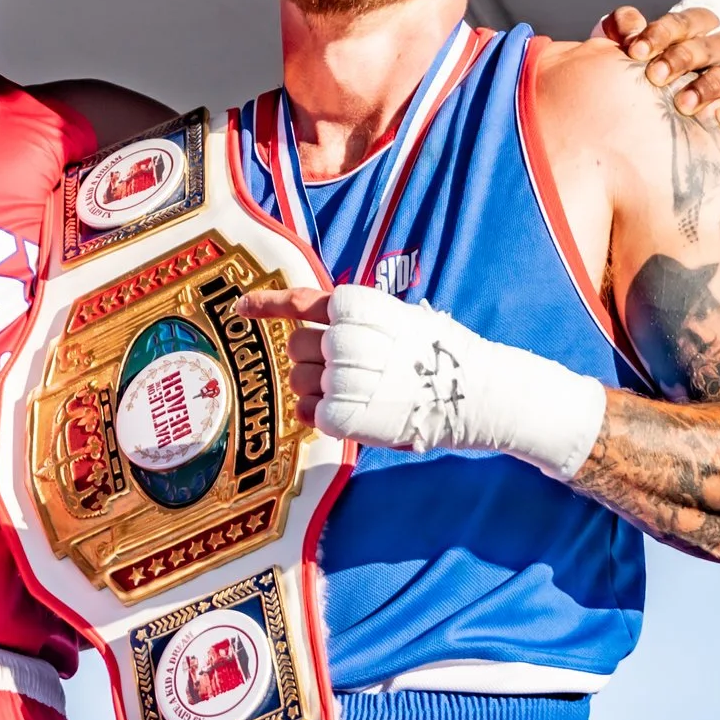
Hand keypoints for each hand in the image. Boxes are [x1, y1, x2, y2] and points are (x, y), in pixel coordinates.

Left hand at [234, 284, 606, 477]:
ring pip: (298, 380)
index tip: (241, 308)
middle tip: (352, 369)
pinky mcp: (341, 416)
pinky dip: (322, 416)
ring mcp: (341, 378)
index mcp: (358, 306)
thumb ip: (353, 318)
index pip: (299, 304)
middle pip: (297, 347)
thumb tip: (304, 319)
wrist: (478, 393)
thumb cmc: (440, 356)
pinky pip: (308, 413)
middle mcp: (344, 338)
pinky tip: (353, 414)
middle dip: (315, 358)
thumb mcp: (399, 318)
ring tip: (360, 393)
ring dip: (318, 387)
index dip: (266, 306)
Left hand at [598, 2, 719, 129]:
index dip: (662, 32)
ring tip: (684, 105)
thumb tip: (625, 27)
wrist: (656, 129)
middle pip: (712, 44)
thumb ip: (623, 32)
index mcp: (695, 31)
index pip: (687, 20)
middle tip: (656, 76)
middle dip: (683, 58)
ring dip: (710, 85)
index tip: (635, 50)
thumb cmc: (641, 78)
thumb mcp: (628, 53)